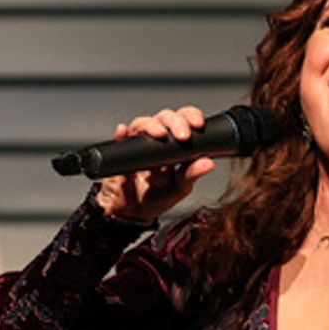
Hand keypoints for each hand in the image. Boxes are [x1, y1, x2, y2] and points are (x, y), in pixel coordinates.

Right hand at [94, 106, 214, 221]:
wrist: (133, 212)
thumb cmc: (156, 196)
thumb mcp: (178, 188)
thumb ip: (191, 175)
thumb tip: (208, 163)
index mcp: (174, 145)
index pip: (183, 121)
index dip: (190, 116)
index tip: (198, 124)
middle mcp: (156, 140)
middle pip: (163, 117)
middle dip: (174, 121)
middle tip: (182, 135)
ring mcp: (137, 145)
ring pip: (141, 124)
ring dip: (151, 125)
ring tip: (159, 134)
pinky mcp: (121, 153)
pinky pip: (120, 140)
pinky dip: (122, 134)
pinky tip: (124, 132)